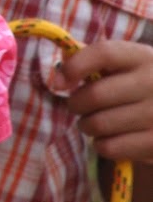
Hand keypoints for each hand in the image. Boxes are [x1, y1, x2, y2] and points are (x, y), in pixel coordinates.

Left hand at [55, 39, 152, 163]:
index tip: (59, 82)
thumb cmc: (139, 86)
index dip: (76, 66)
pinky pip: (110, 147)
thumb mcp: (126, 66)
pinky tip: (109, 138)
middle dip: (76, 104)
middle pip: (95, 94)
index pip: (104, 54)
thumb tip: (59, 78)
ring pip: (99, 124)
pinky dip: (101, 145)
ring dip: (86, 126)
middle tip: (77, 107)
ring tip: (92, 123)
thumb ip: (95, 63)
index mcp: (143, 57)